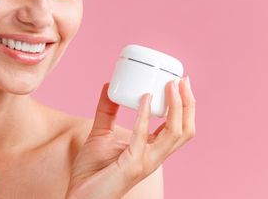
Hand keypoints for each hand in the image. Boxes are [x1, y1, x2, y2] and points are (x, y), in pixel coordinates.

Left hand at [66, 77, 195, 198]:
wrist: (79, 197)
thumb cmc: (92, 172)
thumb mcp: (100, 133)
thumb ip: (107, 111)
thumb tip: (109, 85)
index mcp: (151, 150)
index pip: (177, 127)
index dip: (184, 106)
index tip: (180, 82)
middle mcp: (154, 156)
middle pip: (185, 130)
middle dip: (188, 104)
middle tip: (183, 80)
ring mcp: (146, 162)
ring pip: (175, 134)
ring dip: (177, 107)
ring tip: (171, 85)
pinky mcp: (132, 165)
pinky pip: (143, 137)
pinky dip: (145, 116)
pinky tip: (145, 98)